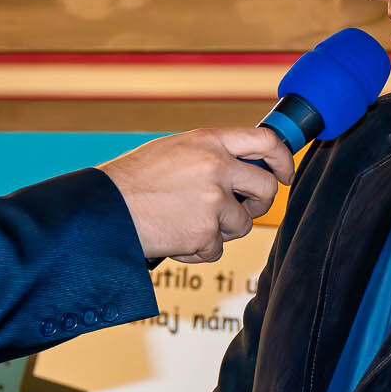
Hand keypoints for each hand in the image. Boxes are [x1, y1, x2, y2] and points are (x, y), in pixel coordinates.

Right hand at [99, 128, 294, 263]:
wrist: (105, 210)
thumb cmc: (133, 181)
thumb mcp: (174, 151)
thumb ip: (210, 155)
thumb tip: (244, 168)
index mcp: (209, 141)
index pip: (266, 141)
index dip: (283, 159)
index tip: (285, 174)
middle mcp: (216, 167)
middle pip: (266, 188)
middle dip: (258, 204)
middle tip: (243, 210)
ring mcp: (213, 201)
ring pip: (242, 224)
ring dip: (220, 231)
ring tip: (187, 224)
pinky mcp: (205, 233)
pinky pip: (217, 249)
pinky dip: (199, 250)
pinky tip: (176, 238)